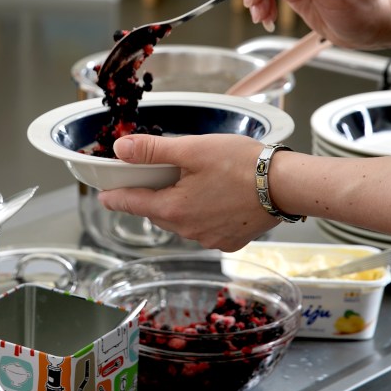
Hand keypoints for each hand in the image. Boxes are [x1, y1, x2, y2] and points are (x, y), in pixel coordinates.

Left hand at [97, 133, 278, 250]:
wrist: (286, 186)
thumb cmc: (242, 164)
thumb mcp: (192, 149)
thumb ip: (153, 150)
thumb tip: (120, 149)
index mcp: (174, 209)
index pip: (132, 204)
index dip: (115, 197)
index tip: (104, 196)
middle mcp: (188, 231)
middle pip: (157, 212)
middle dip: (153, 195)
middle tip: (157, 175)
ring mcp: (209, 239)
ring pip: (181, 221)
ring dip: (179, 204)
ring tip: (193, 181)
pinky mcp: (229, 241)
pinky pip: (204, 228)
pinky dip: (203, 213)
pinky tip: (216, 196)